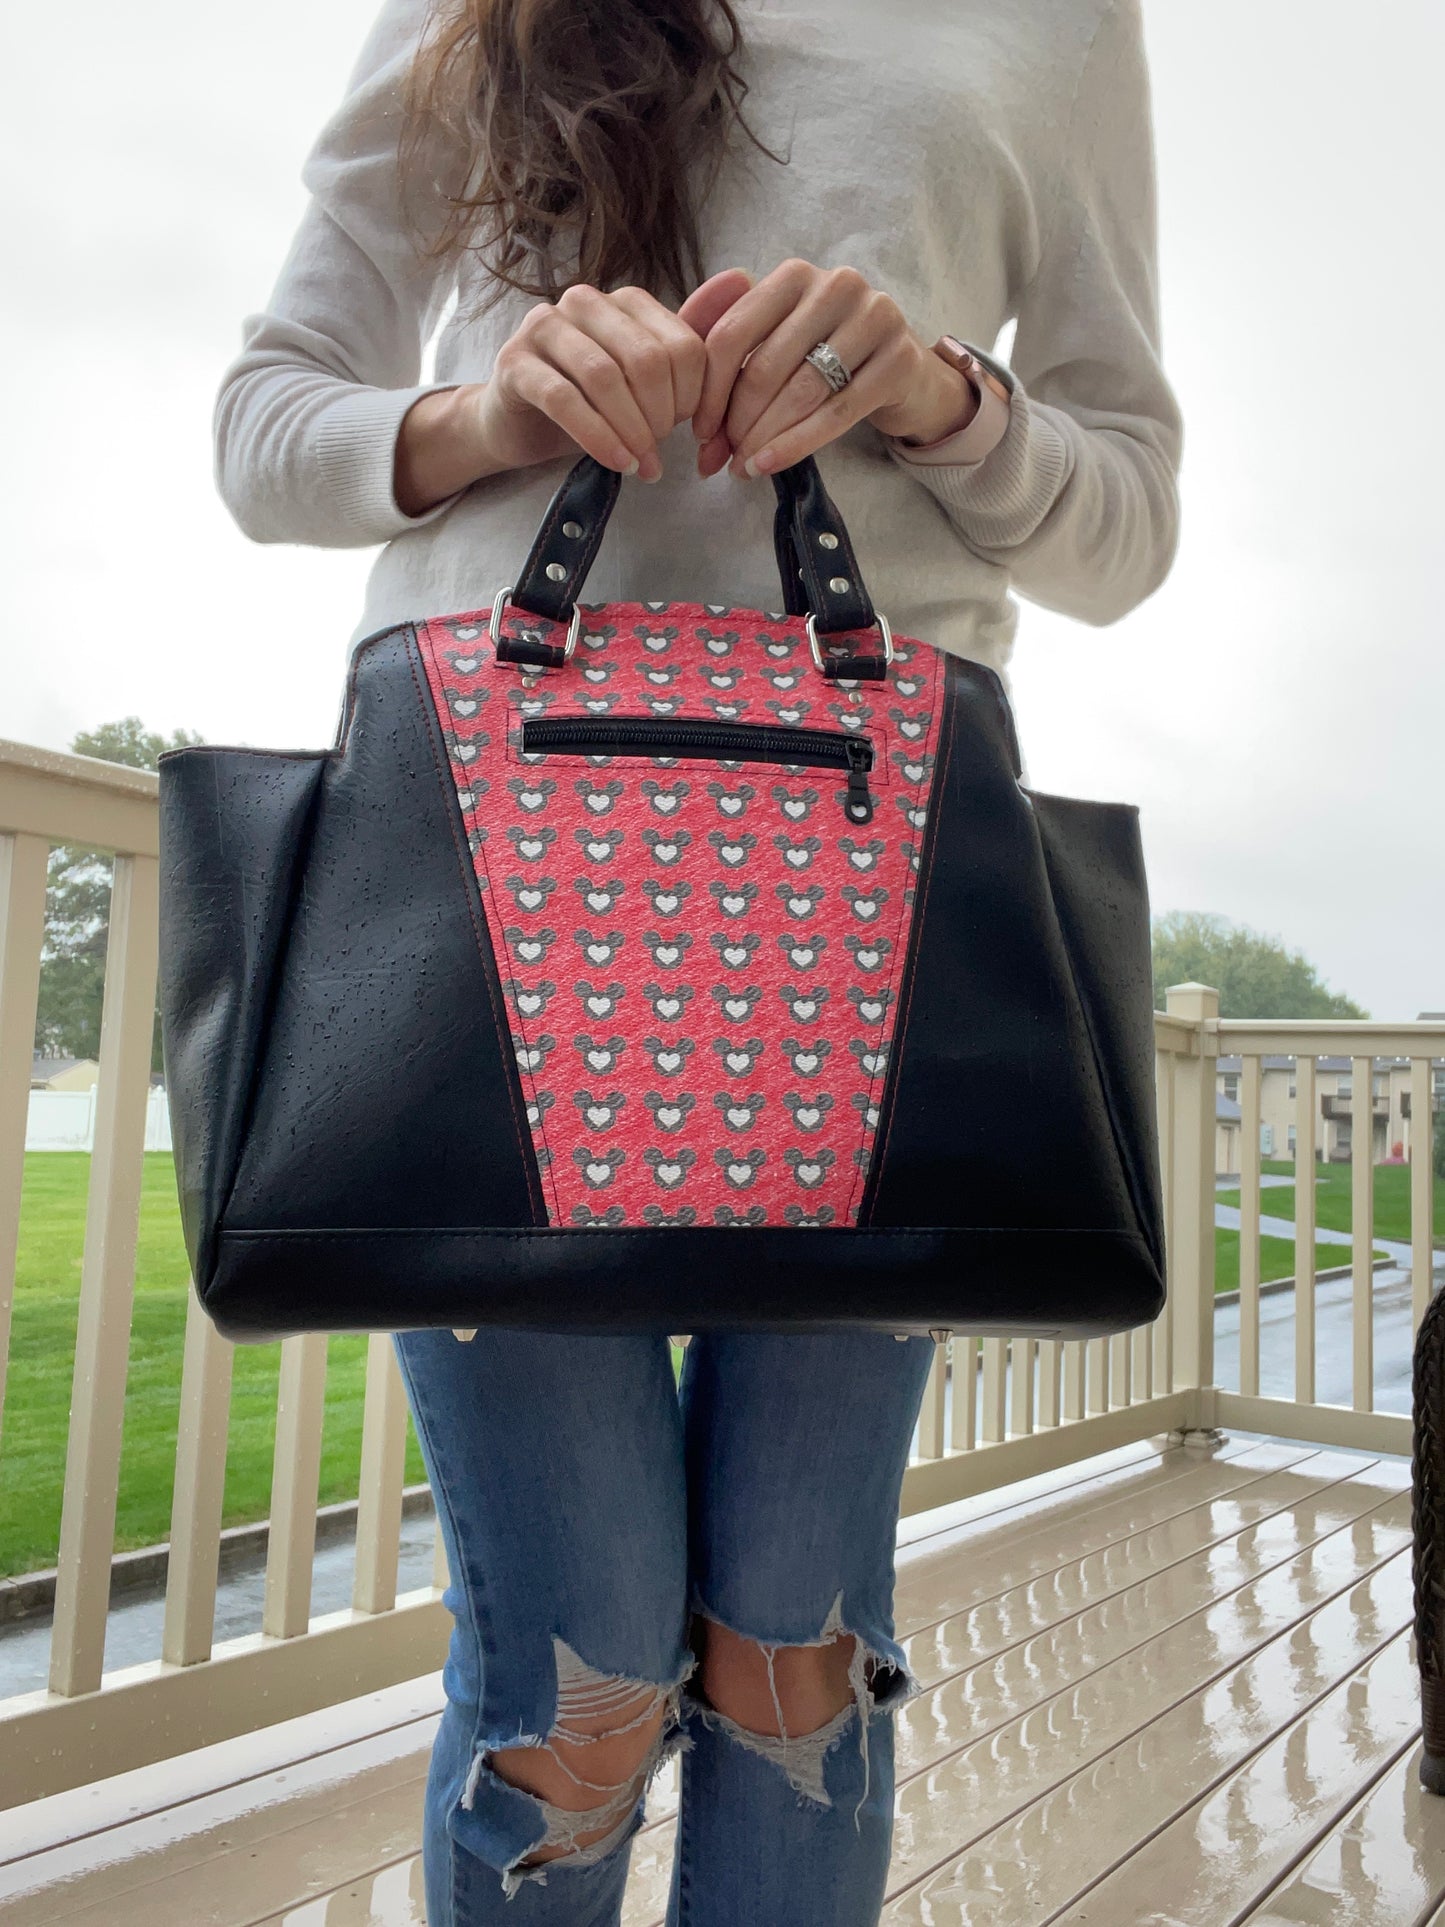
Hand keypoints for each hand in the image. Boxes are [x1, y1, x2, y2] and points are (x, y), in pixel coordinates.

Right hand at [473, 273, 754, 479]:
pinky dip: (598, 438)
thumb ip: (692, 339)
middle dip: (661, 416)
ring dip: (631, 430)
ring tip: (641, 464)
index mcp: (624, 302)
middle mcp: (583, 302)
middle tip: (659, 452)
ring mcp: (543, 327)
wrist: (518, 424)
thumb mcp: (647, 379)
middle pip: (645, 359)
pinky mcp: (515, 363)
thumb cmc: (590, 402)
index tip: (685, 431)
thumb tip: (744, 279)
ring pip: (604, 376)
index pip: (681, 345)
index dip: (692, 399)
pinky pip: (563, 399)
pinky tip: (618, 463)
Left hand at [676, 258, 976, 479]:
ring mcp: (874, 317)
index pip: (732, 334)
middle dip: (737, 421)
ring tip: (745, 467)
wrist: (901, 374)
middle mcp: (835, 285)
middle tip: (722, 459)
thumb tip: (681, 415)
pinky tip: (771, 465)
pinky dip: (798, 444)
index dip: (709, 390)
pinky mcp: (899, 358)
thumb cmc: (825, 362)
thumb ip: (725, 364)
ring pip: (801, 390)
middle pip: (765, 365)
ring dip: (765, 437)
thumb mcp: (773, 350)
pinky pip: (838, 411)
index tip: (700, 433)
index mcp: (793, 276)